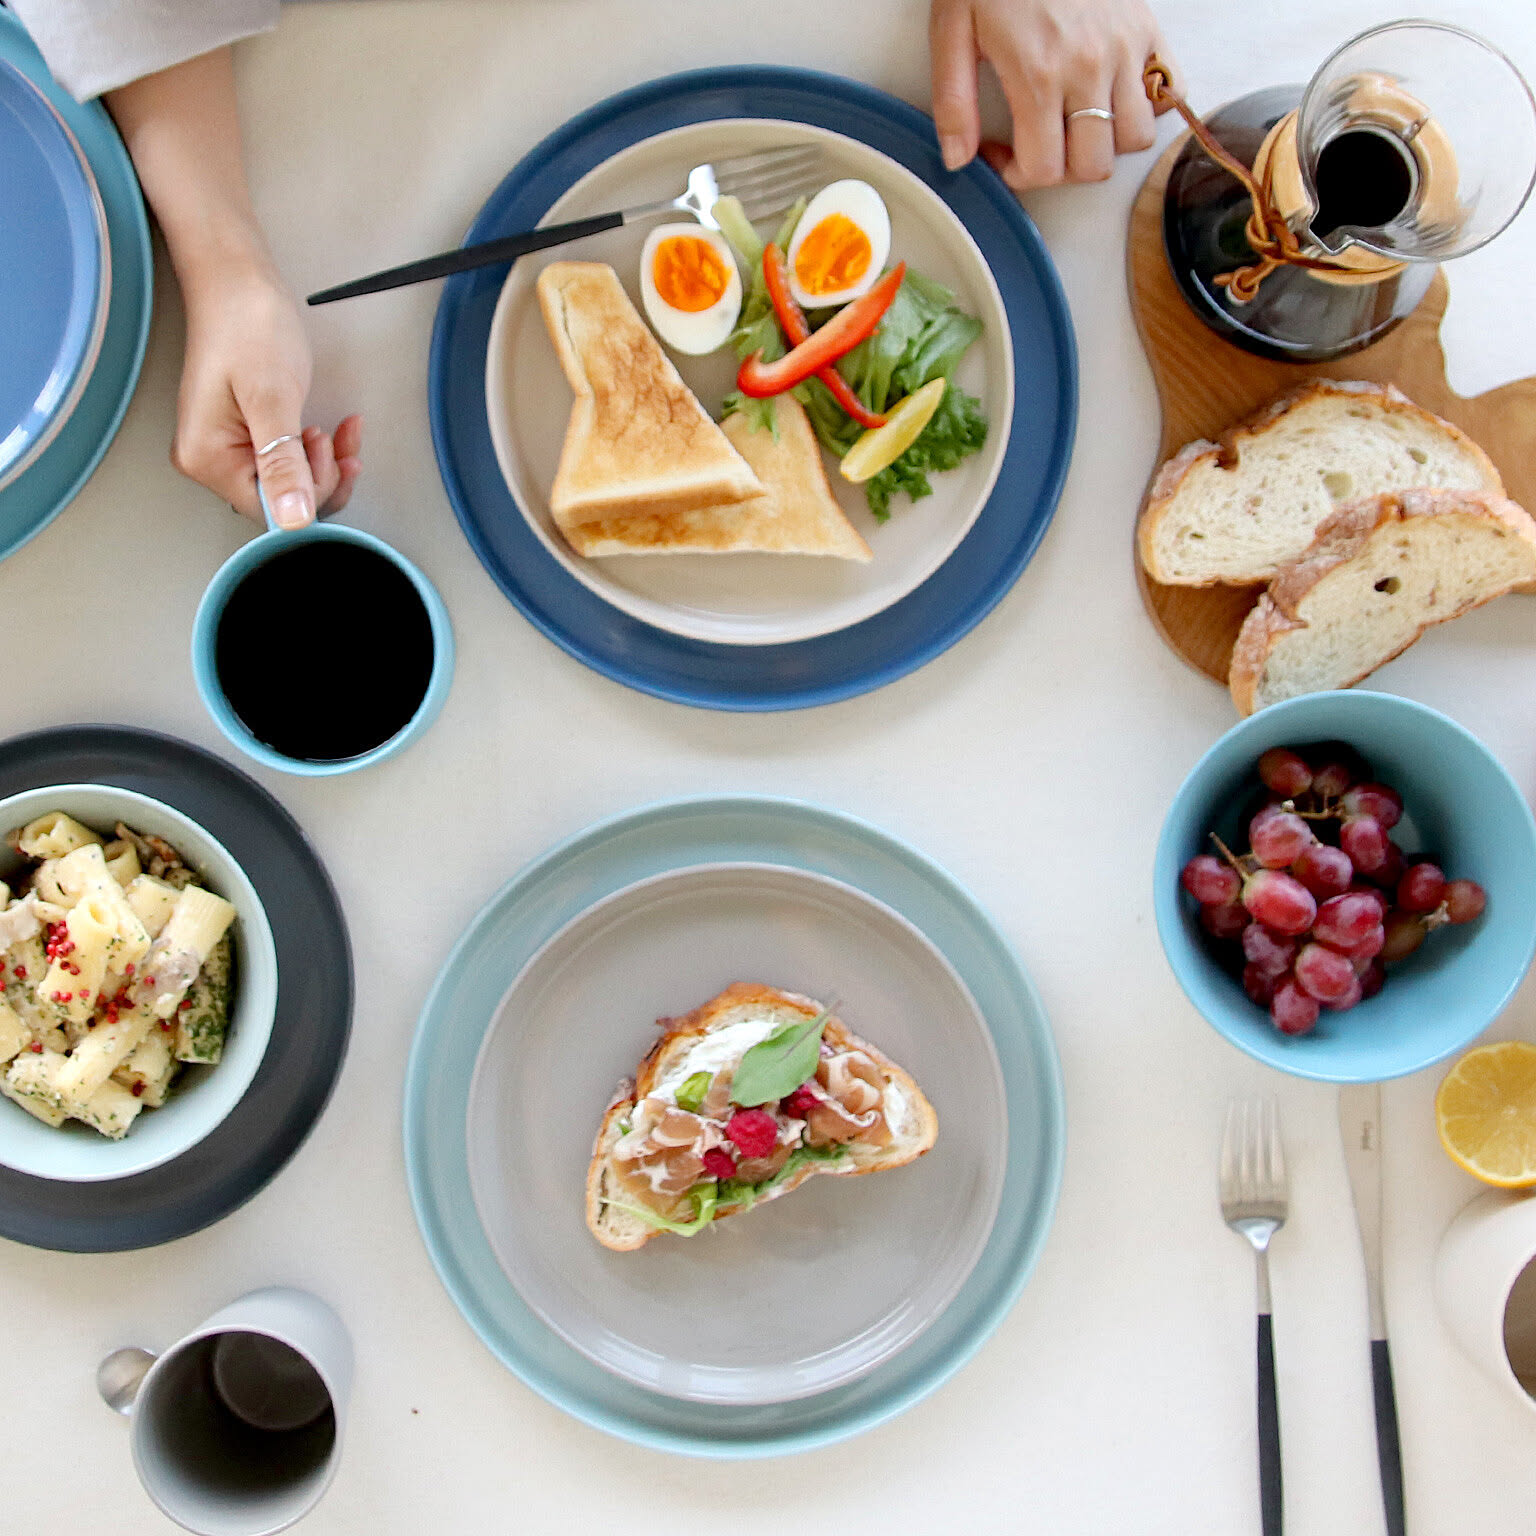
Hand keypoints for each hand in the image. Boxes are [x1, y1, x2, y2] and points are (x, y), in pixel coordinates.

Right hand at [173, 249, 361, 528]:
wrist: (237, 280)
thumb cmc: (248, 326)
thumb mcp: (272, 397)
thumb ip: (282, 462)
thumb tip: (291, 519)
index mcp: (207, 459)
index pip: (270, 512)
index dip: (311, 492)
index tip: (331, 453)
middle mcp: (210, 461)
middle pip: (282, 500)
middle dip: (322, 476)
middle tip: (335, 437)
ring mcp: (228, 449)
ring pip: (292, 482)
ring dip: (326, 463)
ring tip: (337, 430)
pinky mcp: (247, 436)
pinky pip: (290, 461)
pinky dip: (319, 451)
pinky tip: (337, 430)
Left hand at [930, 0, 1178, 190]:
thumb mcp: (953, 30)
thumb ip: (953, 103)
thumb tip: (960, 160)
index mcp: (1038, 73)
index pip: (1044, 169)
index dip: (1019, 176)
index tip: (1004, 155)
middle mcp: (1088, 67)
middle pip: (1093, 166)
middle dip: (1061, 169)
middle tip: (1039, 144)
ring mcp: (1125, 49)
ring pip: (1134, 140)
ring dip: (1105, 145)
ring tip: (1076, 124)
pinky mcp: (1147, 30)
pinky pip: (1170, 95)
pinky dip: (1147, 110)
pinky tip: (1113, 100)